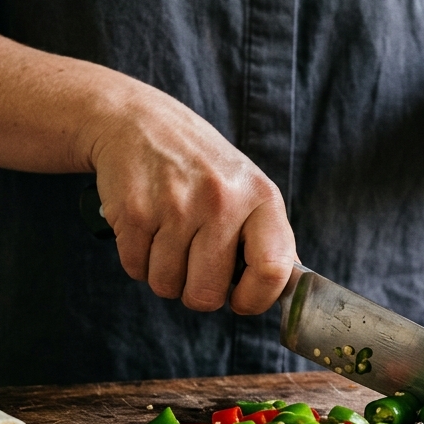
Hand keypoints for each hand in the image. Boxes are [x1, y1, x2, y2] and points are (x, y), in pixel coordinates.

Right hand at [81, 87, 296, 314]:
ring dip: (164, 275)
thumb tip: (287, 287)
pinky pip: (136, 269)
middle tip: (193, 267)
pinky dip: (138, 260)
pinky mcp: (135, 212)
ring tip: (168, 239)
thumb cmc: (200, 165)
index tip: (240, 301)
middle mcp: (222, 200)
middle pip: (208, 293)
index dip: (255, 299)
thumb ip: (267, 236)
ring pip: (167, 285)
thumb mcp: (246, 187)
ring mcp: (176, 206)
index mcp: (260, 197)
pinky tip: (146, 229)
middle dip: (196, 292)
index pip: (274, 270)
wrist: (138, 122)